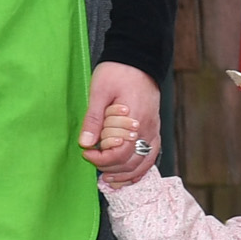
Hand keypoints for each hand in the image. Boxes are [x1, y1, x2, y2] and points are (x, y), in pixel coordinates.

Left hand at [81, 62, 162, 184]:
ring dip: (126, 174)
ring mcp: (153, 130)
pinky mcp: (154, 129)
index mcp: (134, 119)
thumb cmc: (118, 72)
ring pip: (144, 163)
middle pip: (132, 161)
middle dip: (110, 167)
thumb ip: (93, 119)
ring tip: (109, 179)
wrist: (139, 59)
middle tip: (93, 162)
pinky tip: (128, 175)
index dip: (102, 159)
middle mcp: (148, 128)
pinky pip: (151, 156)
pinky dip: (140, 169)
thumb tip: (86, 143)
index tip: (87, 153)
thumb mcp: (99, 91)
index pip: (120, 152)